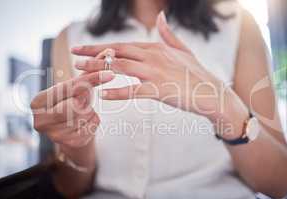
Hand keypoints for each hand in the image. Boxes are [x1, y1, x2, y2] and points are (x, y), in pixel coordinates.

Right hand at [30, 71, 114, 147]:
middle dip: (85, 99)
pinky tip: (84, 122)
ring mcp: (54, 135)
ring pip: (85, 115)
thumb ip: (88, 71)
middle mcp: (41, 120)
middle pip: (76, 104)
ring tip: (81, 112)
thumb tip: (108, 52)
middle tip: (84, 98)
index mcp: (37, 102)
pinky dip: (93, 121)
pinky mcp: (70, 143)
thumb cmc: (70, 103)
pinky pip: (92, 126)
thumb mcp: (74, 87)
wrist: (69, 131)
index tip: (110, 73)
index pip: (68, 87)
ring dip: (89, 111)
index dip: (90, 79)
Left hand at [72, 12, 219, 112]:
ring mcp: (156, 72)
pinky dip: (118, 93)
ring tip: (80, 72)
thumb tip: (161, 16)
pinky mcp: (160, 90)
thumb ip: (168, 34)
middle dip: (94, 53)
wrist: (212, 93)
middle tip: (74, 55)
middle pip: (118, 52)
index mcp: (156, 47)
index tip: (85, 47)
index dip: (102, 46)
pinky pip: (134, 91)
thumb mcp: (183, 50)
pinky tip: (103, 95)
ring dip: (99, 69)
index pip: (123, 45)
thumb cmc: (196, 73)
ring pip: (121, 68)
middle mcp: (154, 56)